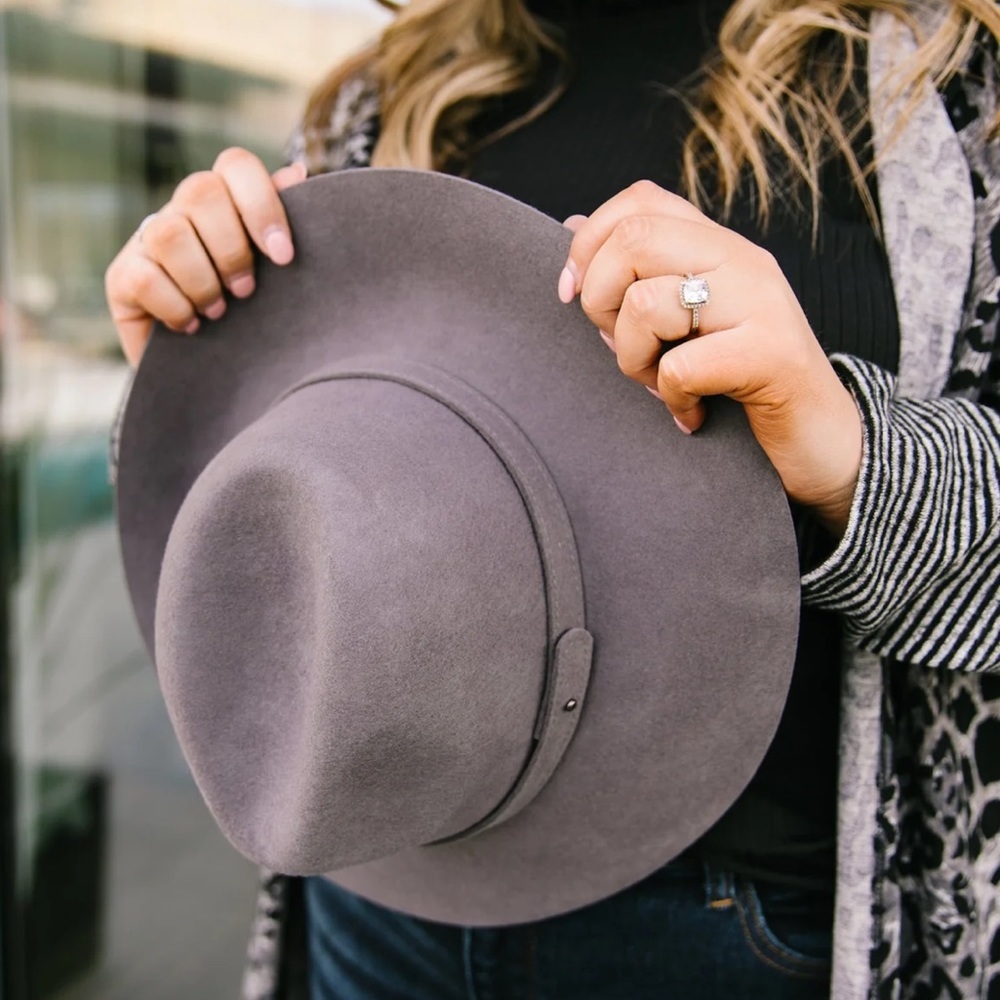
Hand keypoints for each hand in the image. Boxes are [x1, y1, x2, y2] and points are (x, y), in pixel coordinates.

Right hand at [105, 148, 307, 364]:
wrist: (210, 373)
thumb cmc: (251, 316)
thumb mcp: (273, 275)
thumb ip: (281, 225)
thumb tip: (297, 173)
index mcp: (223, 201)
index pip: (235, 165)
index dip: (261, 203)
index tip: (284, 256)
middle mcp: (181, 211)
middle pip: (201, 192)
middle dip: (232, 248)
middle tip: (247, 291)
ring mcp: (145, 241)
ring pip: (169, 233)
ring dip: (203, 280)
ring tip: (220, 311)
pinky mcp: (121, 277)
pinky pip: (145, 279)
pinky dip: (176, 307)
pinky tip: (192, 326)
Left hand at [558, 180, 862, 535]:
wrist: (825, 439)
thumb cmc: (742, 382)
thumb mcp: (688, 320)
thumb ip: (641, 273)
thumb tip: (574, 226)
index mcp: (719, 247)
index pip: (641, 201)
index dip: (589, 243)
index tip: (572, 293)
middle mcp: (743, 260)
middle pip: (633, 240)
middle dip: (600, 301)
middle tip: (620, 345)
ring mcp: (761, 303)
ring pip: (647, 304)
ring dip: (632, 359)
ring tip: (659, 386)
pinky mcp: (771, 354)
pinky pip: (680, 367)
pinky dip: (672, 400)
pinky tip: (691, 414)